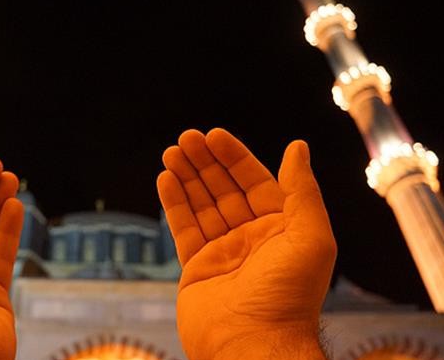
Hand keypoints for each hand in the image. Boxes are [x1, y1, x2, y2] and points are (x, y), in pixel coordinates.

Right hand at [157, 128, 335, 359]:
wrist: (253, 346)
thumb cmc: (288, 296)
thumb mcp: (309, 237)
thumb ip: (302, 191)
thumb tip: (298, 147)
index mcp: (280, 229)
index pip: (255, 182)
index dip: (235, 157)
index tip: (214, 135)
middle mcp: (251, 238)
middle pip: (224, 189)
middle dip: (205, 163)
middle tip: (186, 138)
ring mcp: (223, 253)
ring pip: (201, 205)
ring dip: (186, 177)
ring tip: (171, 152)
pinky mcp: (197, 268)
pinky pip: (184, 229)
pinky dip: (174, 204)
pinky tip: (165, 179)